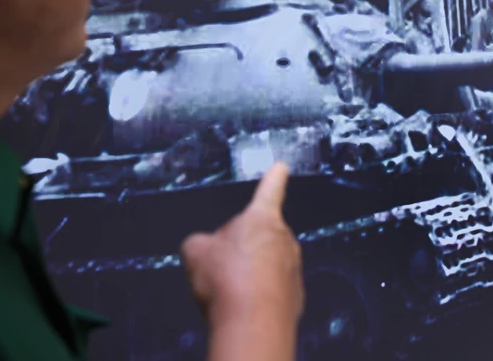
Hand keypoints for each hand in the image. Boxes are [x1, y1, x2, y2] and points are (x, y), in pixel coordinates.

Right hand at [180, 162, 303, 359]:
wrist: (253, 324)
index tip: (282, 166)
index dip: (274, 178)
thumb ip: (200, 243)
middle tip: (223, 266)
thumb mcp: (196, 252)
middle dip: (244, 246)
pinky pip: (273, 290)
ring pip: (267, 264)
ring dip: (251, 273)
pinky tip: (244, 307)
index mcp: (262, 218)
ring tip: (231, 290)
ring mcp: (294, 269)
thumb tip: (204, 248)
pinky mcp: (296, 297)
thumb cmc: (226, 278)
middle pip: (261, 235)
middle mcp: (285, 239)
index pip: (270, 190)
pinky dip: (259, 296)